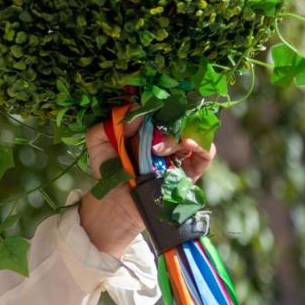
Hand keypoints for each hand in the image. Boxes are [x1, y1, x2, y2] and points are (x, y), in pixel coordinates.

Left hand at [84, 115, 215, 180]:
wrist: (115, 200)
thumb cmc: (107, 168)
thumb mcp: (98, 141)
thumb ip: (110, 124)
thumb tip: (136, 113)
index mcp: (147, 126)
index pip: (162, 108)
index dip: (158, 105)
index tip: (147, 107)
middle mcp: (166, 137)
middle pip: (180, 118)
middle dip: (167, 121)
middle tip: (151, 132)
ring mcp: (180, 153)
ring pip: (192, 133)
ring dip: (176, 137)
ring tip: (157, 148)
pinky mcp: (191, 170)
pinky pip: (206, 153)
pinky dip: (201, 146)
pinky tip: (187, 144)